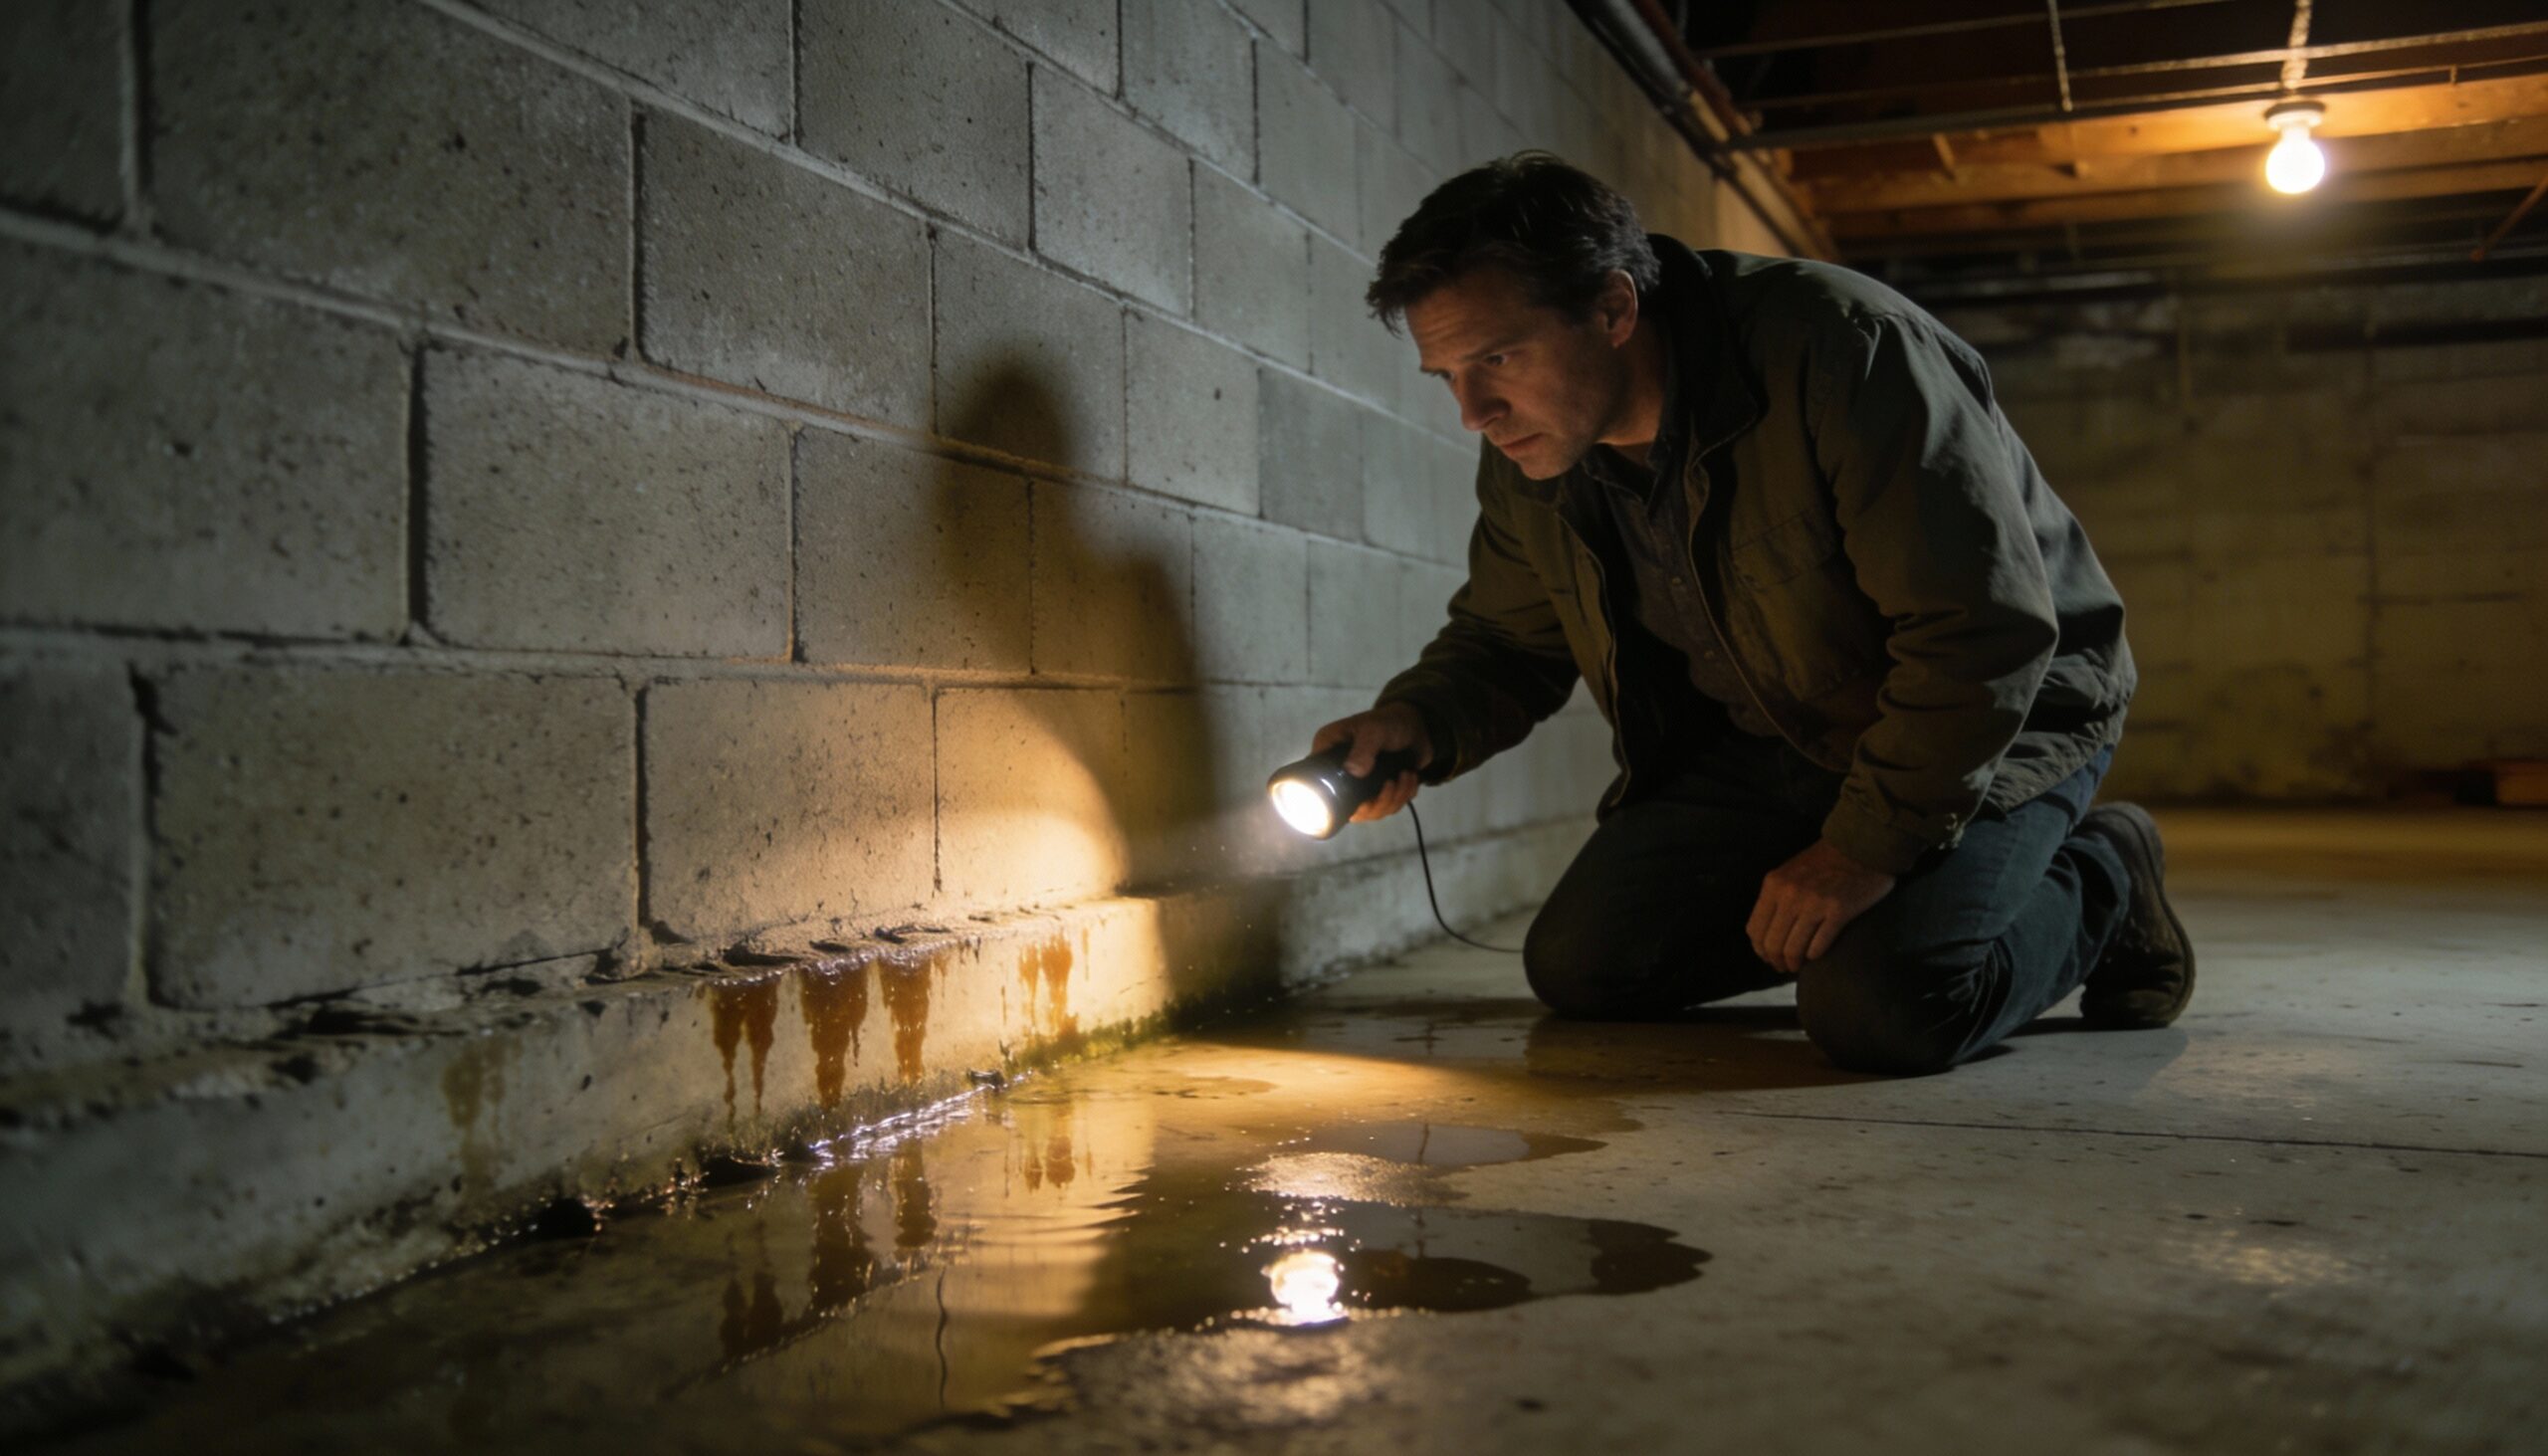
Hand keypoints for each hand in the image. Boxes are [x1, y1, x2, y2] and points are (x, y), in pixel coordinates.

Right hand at [1310, 703, 1433, 823]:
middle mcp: (1340, 773)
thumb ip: (1363, 749)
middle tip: (1391, 783)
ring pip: (1371, 811)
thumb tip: (1353, 772)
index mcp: (1328, 754)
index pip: (1317, 785)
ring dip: (1393, 799)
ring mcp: (1359, 785)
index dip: (1334, 799)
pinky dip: (1402, 797)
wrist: (1417, 726)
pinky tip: (1409, 778)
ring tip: (1405, 775)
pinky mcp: (1378, 792)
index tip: (1362, 798)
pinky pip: (1387, 808)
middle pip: (1348, 808)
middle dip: (1375, 804)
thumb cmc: (1389, 722)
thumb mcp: (1374, 730)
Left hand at [1747, 839, 1895, 973]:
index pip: (1755, 929)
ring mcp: (1814, 903)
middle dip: (1777, 961)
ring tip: (1799, 965)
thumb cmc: (1825, 861)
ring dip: (1795, 963)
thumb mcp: (1790, 873)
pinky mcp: (1838, 911)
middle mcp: (1790, 895)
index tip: (1769, 957)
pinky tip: (1816, 955)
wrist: (1861, 846)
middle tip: (1784, 966)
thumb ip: (1776, 898)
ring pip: (1793, 949)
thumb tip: (1766, 935)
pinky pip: (1818, 946)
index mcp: (1774, 884)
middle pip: (1772, 944)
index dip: (1760, 950)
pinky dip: (1814, 955)